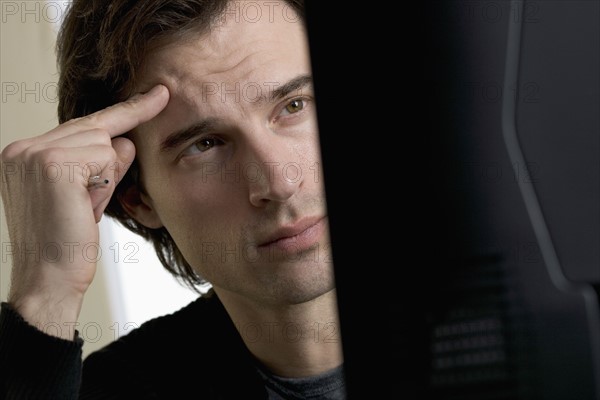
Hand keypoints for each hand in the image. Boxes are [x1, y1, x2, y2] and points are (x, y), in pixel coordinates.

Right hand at [0, 84, 168, 337]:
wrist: (49, 280)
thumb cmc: (67, 243)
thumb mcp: (88, 196)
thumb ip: (104, 165)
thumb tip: (126, 140)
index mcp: (23, 154)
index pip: (82, 124)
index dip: (125, 111)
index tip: (159, 93)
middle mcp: (22, 148)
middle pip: (95, 130)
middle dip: (107, 164)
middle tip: (86, 199)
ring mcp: (34, 152)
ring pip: (104, 142)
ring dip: (105, 178)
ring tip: (79, 208)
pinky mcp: (52, 163)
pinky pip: (104, 156)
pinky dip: (104, 182)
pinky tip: (82, 205)